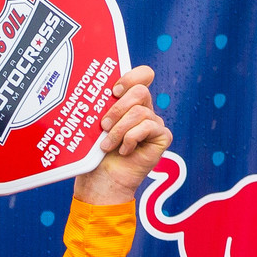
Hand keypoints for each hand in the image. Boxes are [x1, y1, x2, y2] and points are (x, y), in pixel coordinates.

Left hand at [72, 67, 172, 206]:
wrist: (101, 181)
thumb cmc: (94, 154)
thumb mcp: (94, 124)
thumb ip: (102, 105)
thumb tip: (96, 90)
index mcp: (129, 102)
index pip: (143, 76)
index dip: (132, 76)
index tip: (114, 90)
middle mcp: (144, 110)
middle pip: (141, 91)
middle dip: (118, 108)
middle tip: (103, 125)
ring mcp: (154, 124)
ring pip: (141, 112)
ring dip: (119, 130)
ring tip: (106, 145)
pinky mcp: (162, 138)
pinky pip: (149, 127)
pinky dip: (131, 139)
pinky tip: (123, 151)